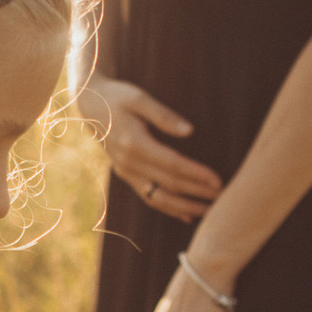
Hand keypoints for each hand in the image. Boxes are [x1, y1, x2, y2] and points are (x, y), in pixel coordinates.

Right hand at [78, 77, 220, 224]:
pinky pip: (149, 198)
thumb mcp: (139, 98)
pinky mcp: (126, 176)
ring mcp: (126, 173)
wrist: (89, 105)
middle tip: (222, 196)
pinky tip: (187, 215)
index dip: (196, 174)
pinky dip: (168, 209)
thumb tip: (189, 131)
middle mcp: (129, 164)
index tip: (217, 180)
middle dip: (197, 193)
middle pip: (169, 185)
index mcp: (134, 144)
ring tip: (209, 211)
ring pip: (158, 198)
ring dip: (185, 207)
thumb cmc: (118, 97)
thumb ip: (163, 115)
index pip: (172, 165)